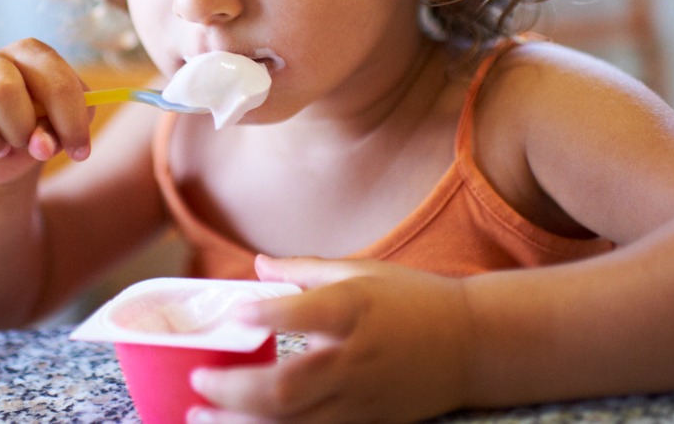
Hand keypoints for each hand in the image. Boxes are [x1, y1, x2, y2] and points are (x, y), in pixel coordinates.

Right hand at [0, 38, 92, 183]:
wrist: (13, 152)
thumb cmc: (43, 128)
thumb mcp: (67, 128)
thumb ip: (64, 131)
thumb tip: (41, 145)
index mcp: (31, 54)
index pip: (54, 80)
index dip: (70, 122)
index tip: (81, 151)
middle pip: (2, 90)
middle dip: (21, 130)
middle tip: (25, 143)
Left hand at [189, 255, 472, 422]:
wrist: (474, 345)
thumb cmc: (415, 300)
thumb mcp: (363, 270)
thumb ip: (305, 270)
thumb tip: (258, 265)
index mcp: (354, 310)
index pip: (306, 312)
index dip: (266, 315)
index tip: (233, 313)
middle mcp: (353, 359)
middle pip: (286, 387)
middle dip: (232, 390)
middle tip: (198, 382)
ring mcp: (359, 399)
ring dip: (240, 423)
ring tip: (200, 415)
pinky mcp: (364, 423)